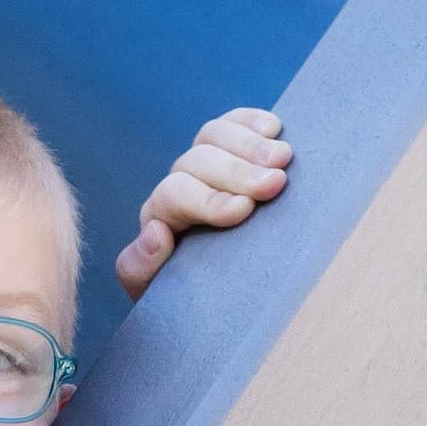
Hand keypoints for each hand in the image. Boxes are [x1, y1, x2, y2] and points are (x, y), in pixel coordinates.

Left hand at [116, 108, 291, 300]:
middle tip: (276, 182)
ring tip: (285, 158)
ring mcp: (203, 166)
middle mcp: (178, 187)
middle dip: (237, 171)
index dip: (208, 200)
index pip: (175, 196)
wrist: (209, 303)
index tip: (244, 211)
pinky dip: (253, 122)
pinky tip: (275, 129)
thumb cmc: (188, 303)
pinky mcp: (229, 152)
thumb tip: (155, 231)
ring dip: (250, 144)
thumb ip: (142, 269)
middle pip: (198, 161)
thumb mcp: (158, 297)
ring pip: (213, 136)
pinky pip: (232, 124)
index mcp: (160, 219)